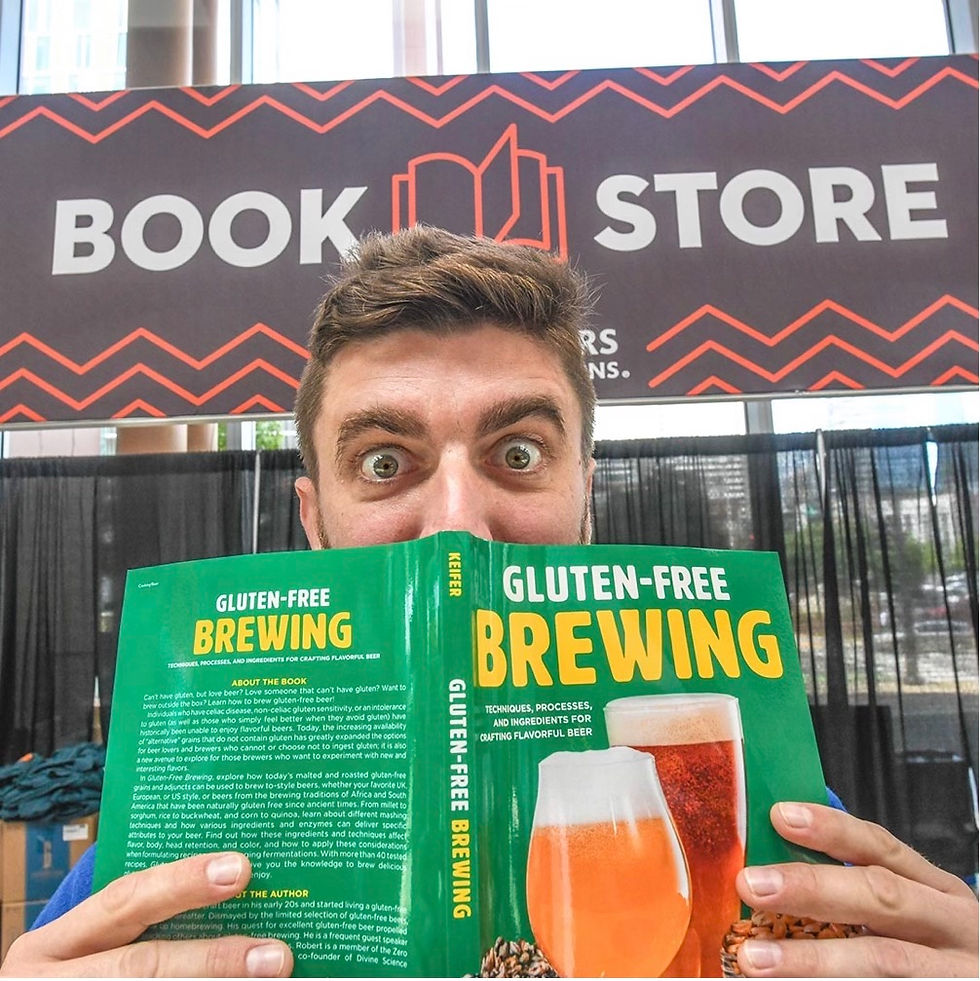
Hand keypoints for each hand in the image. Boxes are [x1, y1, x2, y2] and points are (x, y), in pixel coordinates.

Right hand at [0, 852, 292, 976]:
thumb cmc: (73, 975)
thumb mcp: (81, 948)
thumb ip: (140, 920)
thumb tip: (233, 887)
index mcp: (52, 947)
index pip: (124, 900)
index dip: (182, 882)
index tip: (241, 869)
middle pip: (143, 968)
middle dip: (214, 961)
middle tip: (278, 955)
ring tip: (274, 978)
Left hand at [735, 802, 977, 976]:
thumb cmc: (934, 953)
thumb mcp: (916, 913)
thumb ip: (860, 885)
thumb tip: (779, 859)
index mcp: (938, 890)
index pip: (880, 846)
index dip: (831, 828)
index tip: (780, 816)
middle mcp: (952, 927)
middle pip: (879, 896)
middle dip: (811, 887)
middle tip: (751, 885)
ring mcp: (952, 974)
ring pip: (880, 961)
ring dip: (811, 960)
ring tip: (755, 959)